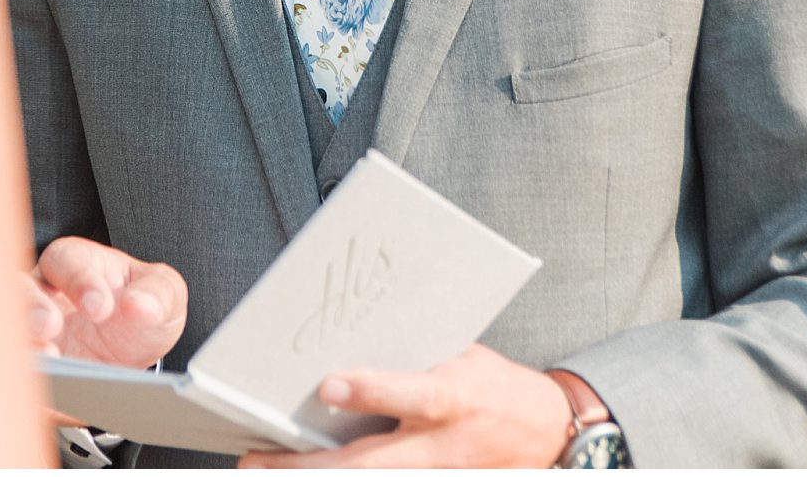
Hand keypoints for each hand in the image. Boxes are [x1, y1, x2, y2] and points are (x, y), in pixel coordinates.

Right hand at [23, 237, 186, 369]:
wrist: (130, 350)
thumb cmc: (138, 308)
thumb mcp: (163, 293)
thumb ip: (157, 293)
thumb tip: (140, 306)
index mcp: (74, 263)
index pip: (64, 260)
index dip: (80, 281)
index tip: (101, 307)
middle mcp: (42, 290)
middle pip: (19, 287)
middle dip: (32, 305)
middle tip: (52, 326)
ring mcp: (29, 326)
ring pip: (6, 325)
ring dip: (23, 339)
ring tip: (50, 358)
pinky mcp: (30, 362)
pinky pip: (13, 365)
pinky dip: (23, 373)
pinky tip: (47, 383)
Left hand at [239, 344, 573, 468]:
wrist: (549, 434)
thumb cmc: (493, 384)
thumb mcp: (461, 355)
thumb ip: (410, 357)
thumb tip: (345, 341)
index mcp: (456, 399)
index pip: (413, 396)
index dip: (372, 391)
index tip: (327, 387)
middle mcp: (445, 447)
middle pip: (373, 463)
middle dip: (310, 465)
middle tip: (257, 458)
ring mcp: (440, 476)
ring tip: (262, 470)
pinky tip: (302, 472)